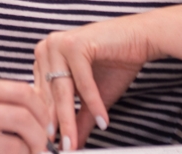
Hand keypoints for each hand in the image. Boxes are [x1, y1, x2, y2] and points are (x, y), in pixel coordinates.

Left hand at [33, 15, 161, 148]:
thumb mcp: (93, 97)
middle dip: (57, 126)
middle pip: (50, 95)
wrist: (140, 38)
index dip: (47, 122)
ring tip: (73, 142)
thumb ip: (79, 118)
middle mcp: (46, 48)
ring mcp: (59, 43)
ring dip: (69, 119)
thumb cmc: (116, 63)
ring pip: (62, 90)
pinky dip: (93, 103)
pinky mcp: (75, 43)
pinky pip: (83, 81)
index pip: (41, 96)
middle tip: (63, 148)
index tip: (51, 145)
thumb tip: (71, 144)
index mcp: (44, 58)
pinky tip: (102, 121)